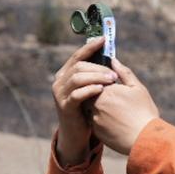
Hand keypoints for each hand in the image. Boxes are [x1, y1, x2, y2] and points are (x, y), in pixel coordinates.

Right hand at [51, 37, 117, 165]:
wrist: (76, 134)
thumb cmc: (86, 109)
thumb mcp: (90, 90)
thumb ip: (96, 75)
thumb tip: (112, 59)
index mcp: (65, 74)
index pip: (78, 56)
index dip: (90, 46)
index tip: (104, 39)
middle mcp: (59, 81)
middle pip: (79, 66)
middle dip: (98, 67)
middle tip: (114, 73)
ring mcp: (60, 94)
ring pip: (77, 78)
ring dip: (96, 77)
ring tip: (112, 80)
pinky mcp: (65, 107)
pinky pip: (77, 95)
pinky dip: (90, 90)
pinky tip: (101, 90)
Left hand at [92, 58, 158, 154]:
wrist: (144, 140)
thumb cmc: (144, 113)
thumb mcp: (137, 89)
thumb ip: (123, 73)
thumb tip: (113, 60)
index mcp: (106, 91)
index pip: (95, 79)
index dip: (102, 80)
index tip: (112, 82)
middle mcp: (96, 104)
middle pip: (90, 92)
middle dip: (98, 92)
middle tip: (113, 96)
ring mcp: (94, 119)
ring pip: (89, 107)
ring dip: (97, 106)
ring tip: (114, 109)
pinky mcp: (96, 131)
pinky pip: (92, 121)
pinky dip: (100, 118)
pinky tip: (113, 120)